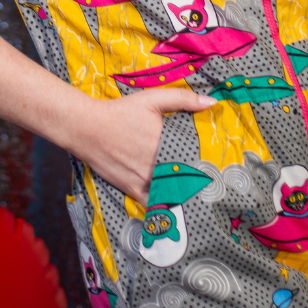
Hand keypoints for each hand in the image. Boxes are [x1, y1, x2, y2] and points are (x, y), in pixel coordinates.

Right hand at [68, 89, 216, 205]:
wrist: (88, 127)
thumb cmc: (121, 111)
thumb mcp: (152, 99)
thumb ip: (182, 99)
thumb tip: (211, 102)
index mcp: (166, 145)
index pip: (195, 162)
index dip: (209, 168)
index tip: (219, 171)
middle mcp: (157, 166)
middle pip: (185, 180)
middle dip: (198, 183)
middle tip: (213, 187)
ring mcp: (144, 180)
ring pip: (171, 194)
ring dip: (183, 196)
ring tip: (198, 199)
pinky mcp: (131, 189)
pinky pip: (152, 204)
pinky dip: (164, 206)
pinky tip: (174, 208)